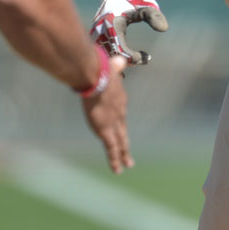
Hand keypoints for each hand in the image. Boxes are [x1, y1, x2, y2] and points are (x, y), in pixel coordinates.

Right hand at [80, 54, 132, 172]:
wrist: (97, 76)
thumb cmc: (100, 68)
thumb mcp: (110, 66)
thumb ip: (115, 65)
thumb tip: (119, 60)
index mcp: (119, 99)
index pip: (120, 113)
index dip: (120, 121)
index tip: (120, 126)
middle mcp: (119, 112)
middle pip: (123, 131)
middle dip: (125, 144)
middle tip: (130, 156)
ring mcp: (114, 122)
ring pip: (120, 142)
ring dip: (123, 155)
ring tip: (127, 165)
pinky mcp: (106, 130)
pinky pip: (111, 148)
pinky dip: (115, 159)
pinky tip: (118, 169)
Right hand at [90, 0, 168, 64]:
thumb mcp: (147, 6)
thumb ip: (155, 16)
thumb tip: (164, 28)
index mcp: (112, 24)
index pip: (121, 50)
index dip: (135, 58)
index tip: (147, 57)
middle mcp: (100, 30)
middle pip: (111, 56)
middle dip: (126, 62)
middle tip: (142, 59)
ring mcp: (96, 32)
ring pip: (104, 56)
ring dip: (118, 61)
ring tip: (134, 62)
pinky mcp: (95, 34)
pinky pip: (101, 51)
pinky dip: (112, 57)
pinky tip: (125, 58)